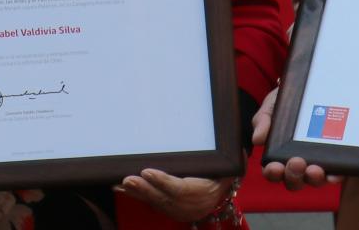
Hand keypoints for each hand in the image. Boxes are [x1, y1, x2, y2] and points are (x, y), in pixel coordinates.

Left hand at [115, 169, 235, 221]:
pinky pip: (152, 204)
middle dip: (145, 188)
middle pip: (165, 197)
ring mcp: (181, 210)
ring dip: (137, 193)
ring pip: (156, 202)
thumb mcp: (228, 168)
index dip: (163, 181)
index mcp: (204, 191)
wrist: (223, 194)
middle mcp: (191, 204)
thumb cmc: (222, 173)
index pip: (180, 188)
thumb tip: (238, 147)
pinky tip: (123, 189)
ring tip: (121, 183)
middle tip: (128, 178)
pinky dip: (138, 196)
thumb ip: (229, 161)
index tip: (147, 171)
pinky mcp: (171, 211)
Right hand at [254, 87, 338, 189]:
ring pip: (315, 181)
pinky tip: (335, 174)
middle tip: (296, 162)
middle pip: (294, 181)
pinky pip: (338, 173)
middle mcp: (298, 164)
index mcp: (278, 155)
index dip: (273, 173)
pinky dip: (336, 176)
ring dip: (314, 179)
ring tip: (314, 169)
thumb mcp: (271, 107)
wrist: (310, 87)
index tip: (274, 166)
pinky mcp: (337, 160)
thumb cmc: (286, 102)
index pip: (273, 171)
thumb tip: (257, 139)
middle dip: (294, 176)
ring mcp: (318, 164)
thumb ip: (262, 121)